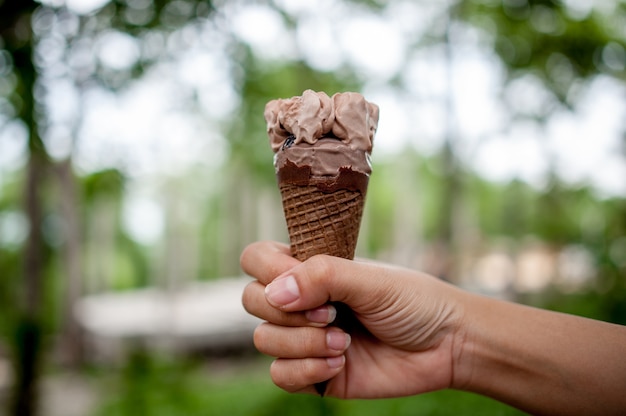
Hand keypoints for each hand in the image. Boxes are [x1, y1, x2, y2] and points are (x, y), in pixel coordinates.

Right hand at [240, 241, 465, 398]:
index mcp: (311, 268)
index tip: (304, 281)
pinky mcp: (313, 372)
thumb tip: (274, 293)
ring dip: (303, 343)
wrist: (446, 346)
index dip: (268, 271)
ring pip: (264, 340)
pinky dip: (306, 370)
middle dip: (288, 312)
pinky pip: (279, 375)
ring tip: (344, 341)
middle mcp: (302, 300)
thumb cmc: (413, 302)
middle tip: (331, 313)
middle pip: (251, 300)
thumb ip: (322, 276)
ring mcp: (305, 337)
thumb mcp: (371, 279)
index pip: (257, 259)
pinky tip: (339, 363)